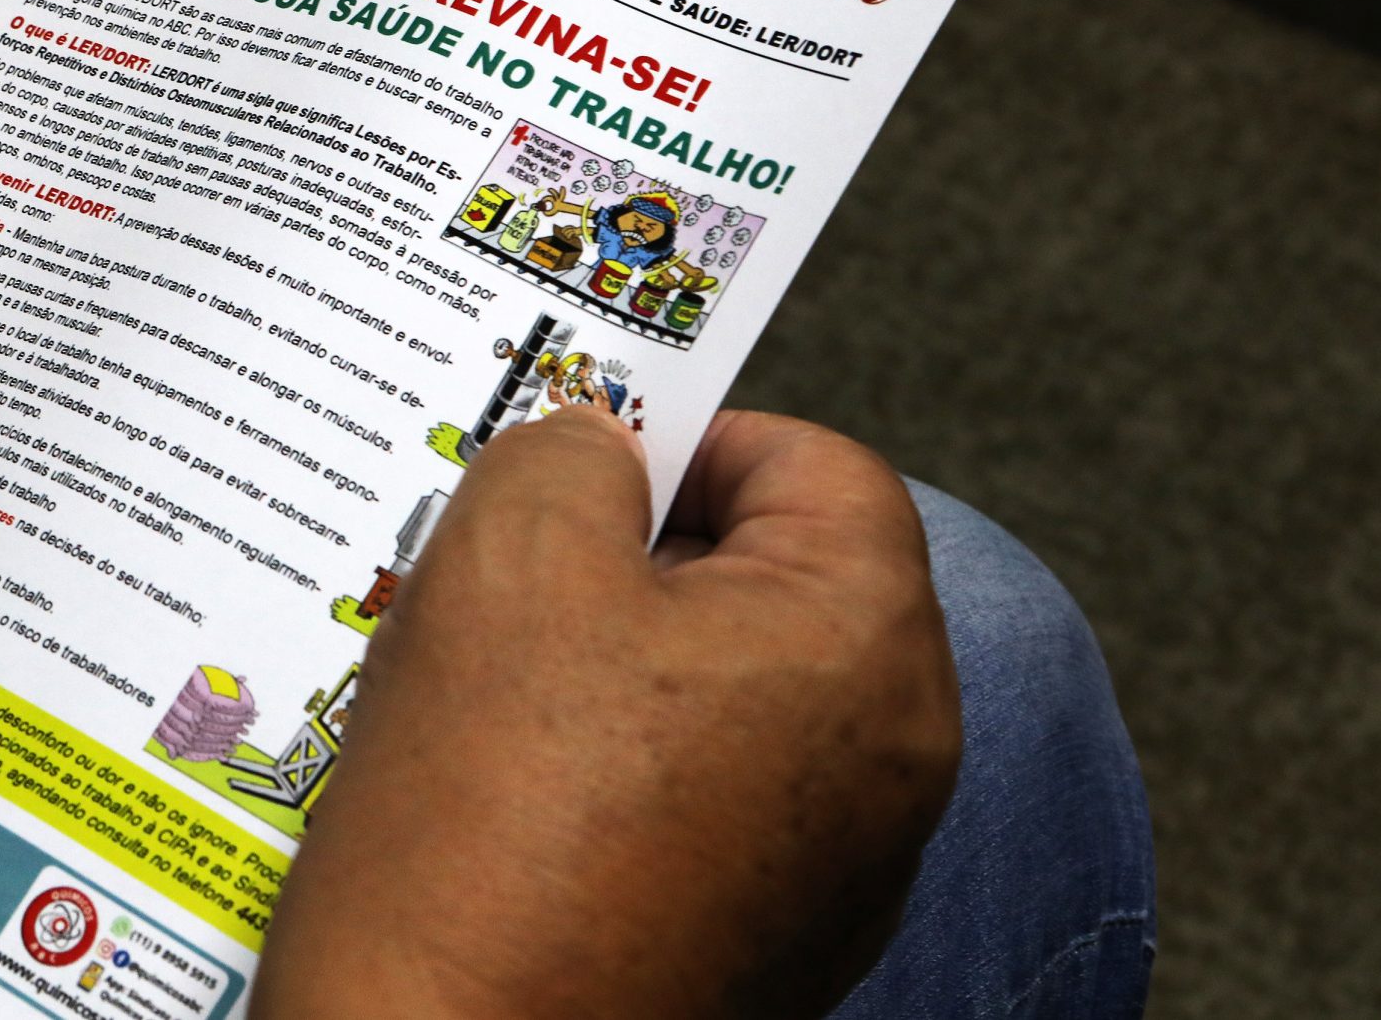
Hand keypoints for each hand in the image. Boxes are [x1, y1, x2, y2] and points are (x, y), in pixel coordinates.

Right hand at [253, 409, 959, 1019]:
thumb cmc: (489, 830)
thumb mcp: (507, 559)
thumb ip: (567, 454)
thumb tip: (596, 448)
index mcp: (867, 648)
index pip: (815, 464)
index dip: (690, 438)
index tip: (581, 463)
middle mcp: (893, 765)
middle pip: (776, 580)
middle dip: (639, 555)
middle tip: (509, 568)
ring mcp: (836, 870)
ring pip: (729, 690)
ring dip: (614, 662)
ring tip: (487, 688)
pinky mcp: (765, 942)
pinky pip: (702, 796)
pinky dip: (614, 765)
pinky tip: (505, 787)